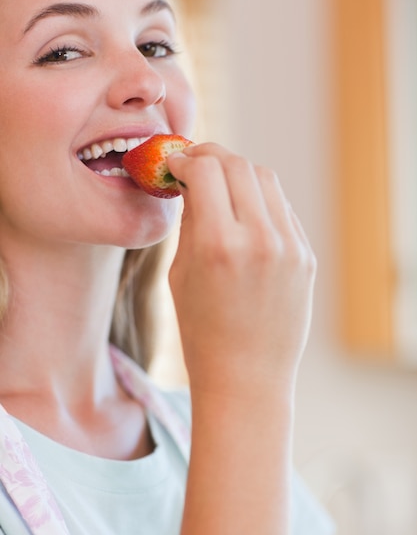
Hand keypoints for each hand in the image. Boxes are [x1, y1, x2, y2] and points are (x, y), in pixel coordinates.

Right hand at [167, 143, 315, 398]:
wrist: (246, 377)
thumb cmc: (201, 332)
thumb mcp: (180, 273)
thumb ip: (190, 220)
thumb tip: (193, 181)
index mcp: (218, 245)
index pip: (205, 169)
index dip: (185, 159)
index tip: (175, 165)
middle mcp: (259, 239)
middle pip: (238, 165)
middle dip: (211, 157)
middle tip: (195, 166)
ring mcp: (290, 247)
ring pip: (265, 179)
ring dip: (238, 174)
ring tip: (219, 187)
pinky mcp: (306, 256)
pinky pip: (281, 209)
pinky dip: (259, 200)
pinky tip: (243, 214)